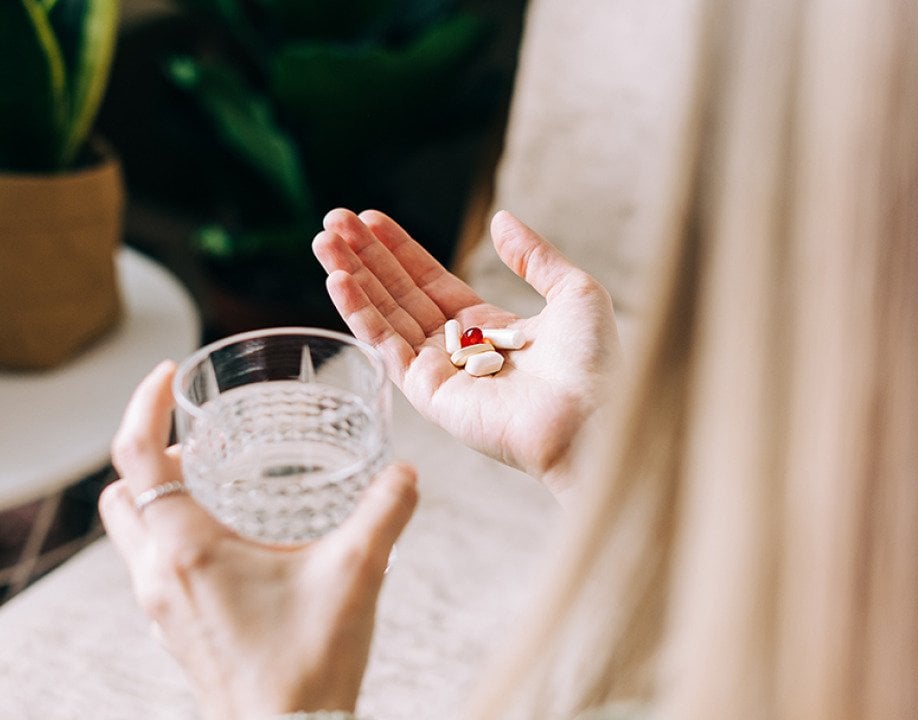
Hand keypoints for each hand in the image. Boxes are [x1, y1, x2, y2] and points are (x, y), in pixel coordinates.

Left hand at [100, 362, 418, 719]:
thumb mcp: (356, 574)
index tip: (166, 374)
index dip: (143, 404)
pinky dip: (170, 536)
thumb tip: (404, 471)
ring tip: (210, 481)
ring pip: (132, 532)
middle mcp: (158, 575)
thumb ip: (384, 512)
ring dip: (156, 496)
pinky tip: (227, 543)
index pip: (135, 455)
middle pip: (120, 493)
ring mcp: (160, 609)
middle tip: (195, 435)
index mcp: (187, 548)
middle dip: (148, 453)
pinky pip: (151, 566)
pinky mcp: (175, 631)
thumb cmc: (309, 665)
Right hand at [313, 209, 619, 498]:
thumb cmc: (594, 364)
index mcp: (490, 329)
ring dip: (352, 279)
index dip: (399, 250)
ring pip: (384, 317)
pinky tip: (337, 281)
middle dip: (365, 258)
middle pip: (399, 294)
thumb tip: (501, 219)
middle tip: (332, 221)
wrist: (593, 418)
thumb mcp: (574, 291)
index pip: (430, 281)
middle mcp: (458, 350)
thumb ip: (534, 256)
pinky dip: (359, 314)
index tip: (370, 220)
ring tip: (323, 241)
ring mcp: (439, 373)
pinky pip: (386, 346)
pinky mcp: (428, 394)